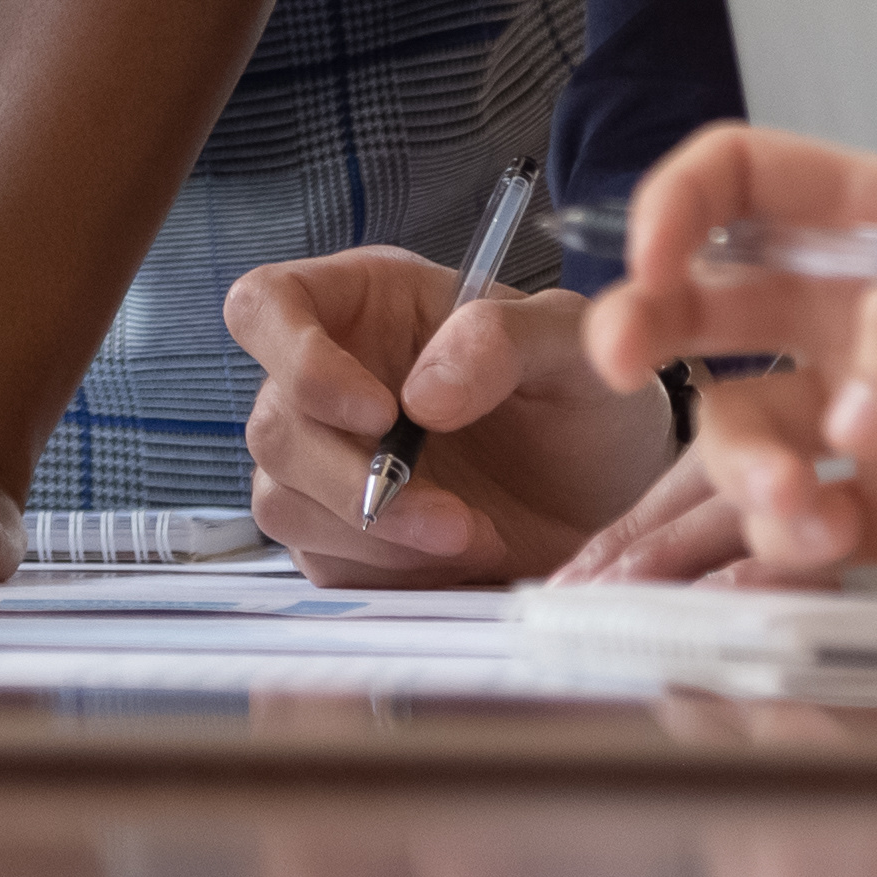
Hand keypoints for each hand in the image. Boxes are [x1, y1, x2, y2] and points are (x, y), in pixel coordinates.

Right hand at [229, 246, 676, 584]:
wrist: (611, 503)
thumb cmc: (586, 403)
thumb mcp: (571, 347)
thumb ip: (502, 340)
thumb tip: (420, 396)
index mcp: (365, 303)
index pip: (265, 305)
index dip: (295, 357)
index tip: (378, 411)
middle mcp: (331, 379)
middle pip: (271, 424)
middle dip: (353, 480)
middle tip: (452, 517)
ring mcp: (327, 463)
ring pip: (282, 501)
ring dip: (375, 535)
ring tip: (472, 537)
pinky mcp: (340, 539)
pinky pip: (322, 561)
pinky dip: (387, 572)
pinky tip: (456, 560)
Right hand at [573, 123, 876, 597]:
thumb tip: (849, 404)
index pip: (745, 183)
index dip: (677, 207)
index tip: (654, 259)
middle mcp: (871, 322)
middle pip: (708, 307)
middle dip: (643, 325)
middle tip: (622, 361)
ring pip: (748, 430)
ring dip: (745, 468)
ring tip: (806, 511)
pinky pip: (800, 526)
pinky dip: (781, 541)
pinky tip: (813, 549)